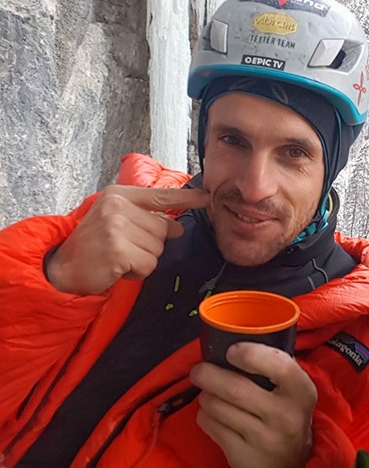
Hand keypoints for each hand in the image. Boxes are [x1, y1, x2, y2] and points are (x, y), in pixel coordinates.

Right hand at [45, 185, 209, 294]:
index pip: (160, 195)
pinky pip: (147, 266)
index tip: (207, 197)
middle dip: (149, 245)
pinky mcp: (118, 250)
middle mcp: (118, 207)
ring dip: (142, 260)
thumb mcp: (116, 221)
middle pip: (162, 229)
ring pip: (157, 249)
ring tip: (118, 257)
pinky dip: (136, 272)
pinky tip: (117, 268)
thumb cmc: (92, 245)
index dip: (186, 198)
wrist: (63, 267)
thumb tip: (178, 226)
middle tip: (124, 248)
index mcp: (119, 195)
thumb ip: (146, 218)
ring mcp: (117, 227)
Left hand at [190, 343, 317, 467]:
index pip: (278, 366)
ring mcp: (264, 439)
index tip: (231, 351)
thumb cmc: (286, 411)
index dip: (251, 354)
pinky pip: (211, 427)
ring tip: (208, 393)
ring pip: (218, 408)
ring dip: (206, 396)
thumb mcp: (293, 388)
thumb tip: (230, 342)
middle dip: (209, 375)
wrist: (292, 463)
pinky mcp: (243, 456)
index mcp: (301, 391)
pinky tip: (213, 414)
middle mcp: (285, 416)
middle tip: (198, 370)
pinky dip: (205, 416)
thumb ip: (273, 366)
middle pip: (236, 389)